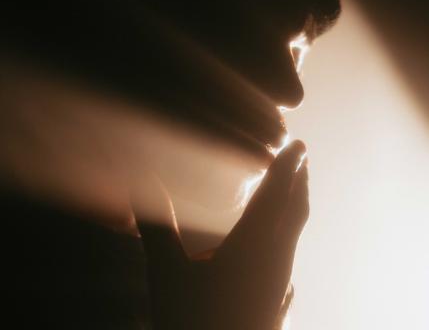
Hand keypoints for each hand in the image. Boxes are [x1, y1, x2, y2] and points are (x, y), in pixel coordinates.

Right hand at [134, 140, 308, 329]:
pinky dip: (289, 234)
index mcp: (253, 245)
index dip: (286, 166)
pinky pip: (289, 254)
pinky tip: (283, 247)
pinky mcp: (276, 299)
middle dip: (298, 180)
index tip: (298, 145)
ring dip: (296, 205)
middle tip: (302, 157)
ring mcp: (279, 281)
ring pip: (294, 233)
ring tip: (294, 190)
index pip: (275, 194)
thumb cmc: (193, 322)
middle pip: (294, 209)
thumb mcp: (168, 275)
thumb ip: (157, 228)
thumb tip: (140, 184)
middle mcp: (275, 258)